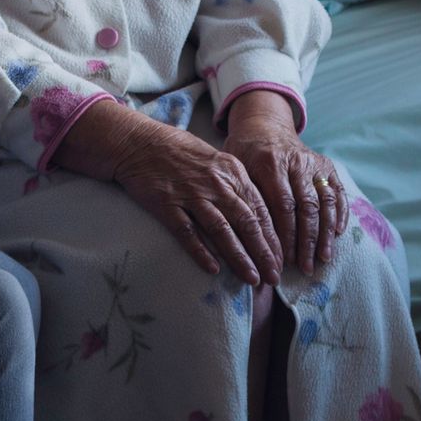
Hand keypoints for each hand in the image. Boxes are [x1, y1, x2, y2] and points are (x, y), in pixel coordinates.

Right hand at [110, 125, 282, 286]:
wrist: (139, 142)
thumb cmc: (179, 151)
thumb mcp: (215, 160)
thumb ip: (235, 184)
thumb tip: (255, 214)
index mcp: (232, 171)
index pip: (260, 209)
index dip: (273, 237)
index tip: (281, 259)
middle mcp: (216, 183)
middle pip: (247, 222)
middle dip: (264, 253)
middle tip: (274, 277)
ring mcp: (191, 194)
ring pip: (222, 230)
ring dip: (239, 257)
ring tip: (252, 279)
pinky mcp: (167, 204)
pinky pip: (188, 232)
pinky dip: (201, 252)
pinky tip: (213, 269)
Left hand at [224, 92, 347, 272]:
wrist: (264, 125)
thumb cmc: (244, 153)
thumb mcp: (234, 167)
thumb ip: (242, 195)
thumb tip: (243, 237)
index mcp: (271, 163)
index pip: (283, 206)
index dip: (286, 235)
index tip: (283, 260)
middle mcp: (296, 162)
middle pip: (306, 207)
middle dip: (307, 241)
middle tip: (304, 267)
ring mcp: (314, 163)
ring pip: (325, 202)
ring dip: (325, 233)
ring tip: (323, 258)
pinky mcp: (327, 165)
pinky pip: (338, 191)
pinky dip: (340, 213)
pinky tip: (338, 234)